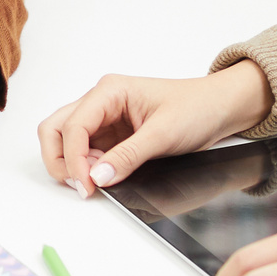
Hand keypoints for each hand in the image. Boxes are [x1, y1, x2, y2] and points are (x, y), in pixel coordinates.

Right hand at [39, 61, 271, 196]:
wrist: (220, 108)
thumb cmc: (197, 108)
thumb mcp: (164, 134)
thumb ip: (128, 156)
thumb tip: (98, 176)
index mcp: (110, 91)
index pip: (73, 126)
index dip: (74, 159)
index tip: (87, 185)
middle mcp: (101, 101)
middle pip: (56, 129)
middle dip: (60, 159)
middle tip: (81, 185)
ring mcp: (104, 118)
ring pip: (66, 139)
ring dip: (72, 163)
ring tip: (95, 181)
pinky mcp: (112, 134)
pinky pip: (87, 151)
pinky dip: (88, 166)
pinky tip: (106, 176)